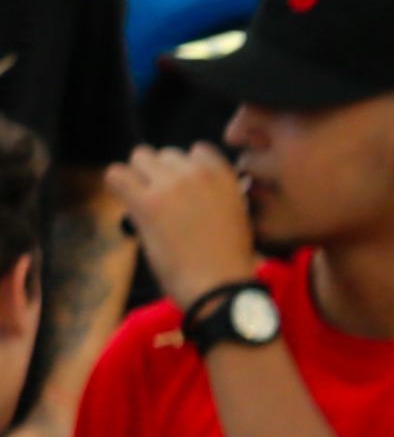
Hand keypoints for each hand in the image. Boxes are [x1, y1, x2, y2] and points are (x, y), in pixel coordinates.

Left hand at [120, 147, 260, 308]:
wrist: (219, 286)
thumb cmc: (228, 260)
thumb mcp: (235, 215)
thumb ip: (213, 192)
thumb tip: (181, 185)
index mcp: (224, 176)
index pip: (196, 150)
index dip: (186, 170)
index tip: (185, 191)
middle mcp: (198, 173)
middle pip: (164, 154)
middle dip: (161, 174)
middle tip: (163, 203)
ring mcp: (172, 185)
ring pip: (139, 158)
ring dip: (139, 178)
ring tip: (145, 203)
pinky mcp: (147, 202)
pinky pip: (116, 175)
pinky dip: (118, 185)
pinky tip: (128, 203)